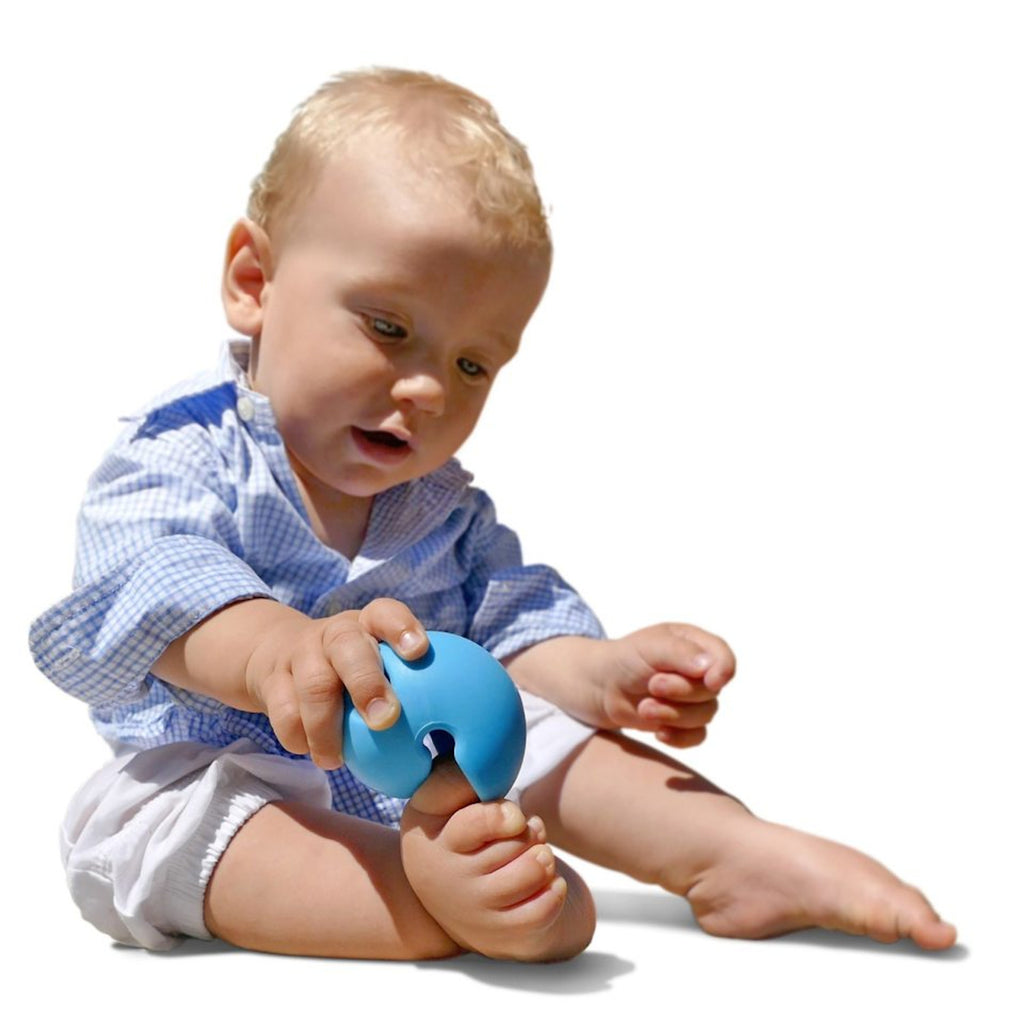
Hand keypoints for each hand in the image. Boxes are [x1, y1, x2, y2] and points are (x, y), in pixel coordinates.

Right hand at [243, 598, 429, 769]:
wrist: (276, 655)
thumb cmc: (350, 669)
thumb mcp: (376, 662)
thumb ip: (409, 685)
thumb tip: (460, 737)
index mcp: (368, 625)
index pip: (385, 613)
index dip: (401, 627)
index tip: (418, 651)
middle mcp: (335, 633)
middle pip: (347, 646)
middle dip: (366, 682)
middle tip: (385, 719)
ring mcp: (301, 654)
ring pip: (313, 684)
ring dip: (327, 726)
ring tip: (337, 760)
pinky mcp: (272, 680)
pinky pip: (282, 710)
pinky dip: (298, 737)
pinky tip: (314, 754)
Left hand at [601, 623, 735, 747]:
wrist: (601, 686)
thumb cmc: (625, 659)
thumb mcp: (649, 647)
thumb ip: (680, 652)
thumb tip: (709, 667)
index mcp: (695, 644)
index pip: (723, 658)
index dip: (722, 670)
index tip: (710, 681)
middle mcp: (699, 671)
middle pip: (712, 690)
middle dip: (682, 691)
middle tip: (653, 685)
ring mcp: (693, 698)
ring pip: (705, 715)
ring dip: (673, 714)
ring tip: (644, 707)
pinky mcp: (683, 722)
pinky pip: (697, 736)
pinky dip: (679, 737)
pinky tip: (659, 733)